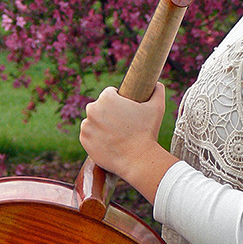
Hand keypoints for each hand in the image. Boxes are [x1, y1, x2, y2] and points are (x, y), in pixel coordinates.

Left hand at [79, 83, 176, 203]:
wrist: (138, 160)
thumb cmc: (147, 132)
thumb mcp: (157, 107)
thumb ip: (158, 90)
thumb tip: (158, 83)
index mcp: (106, 97)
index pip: (110, 93)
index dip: (119, 100)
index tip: (126, 110)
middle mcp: (92, 109)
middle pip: (100, 106)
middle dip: (109, 112)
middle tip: (122, 123)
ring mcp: (86, 125)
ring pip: (93, 120)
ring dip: (101, 124)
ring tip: (116, 133)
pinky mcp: (84, 140)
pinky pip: (88, 134)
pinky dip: (95, 136)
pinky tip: (108, 141)